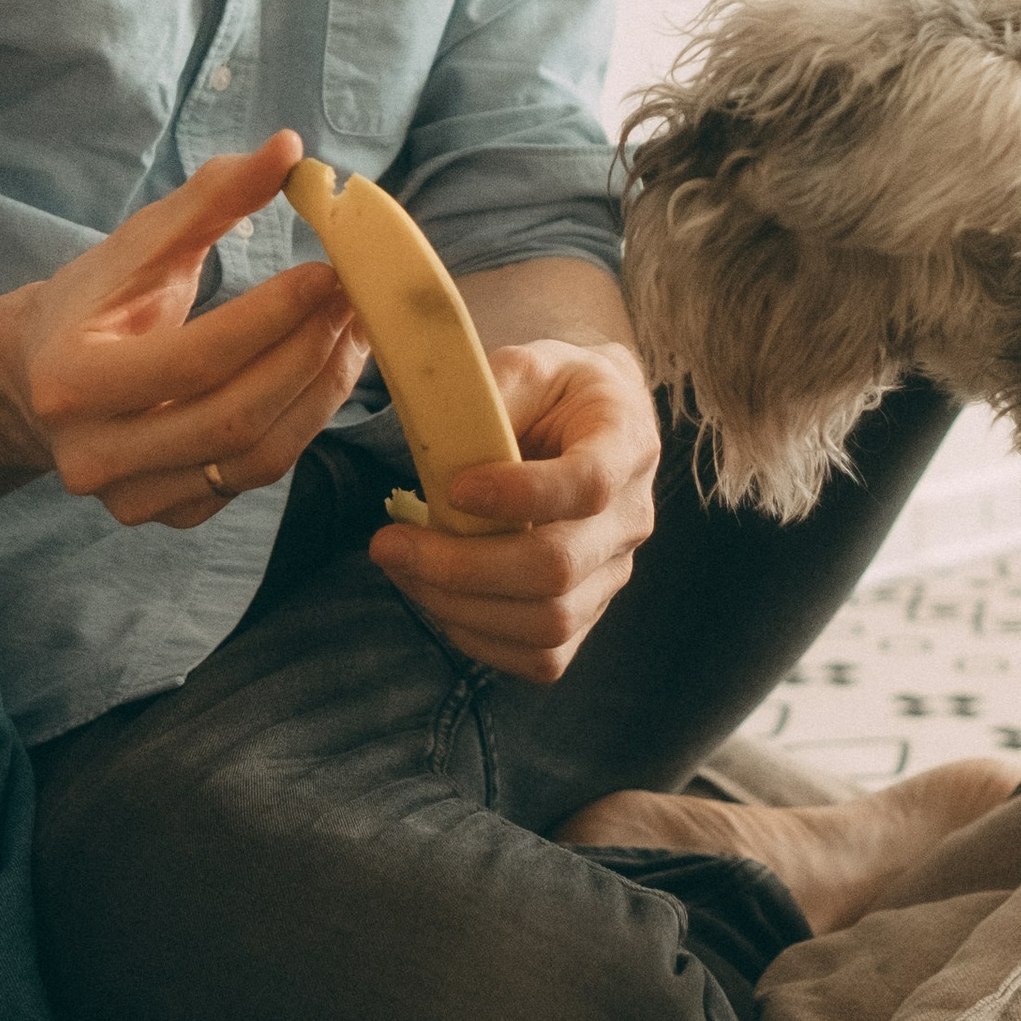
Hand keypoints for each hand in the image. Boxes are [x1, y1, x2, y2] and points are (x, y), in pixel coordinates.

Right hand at [20, 134, 369, 532]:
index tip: (329, 273)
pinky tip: (324, 372)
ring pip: (253, 459)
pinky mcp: (167, 515)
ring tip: (354, 333)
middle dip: (308, 355)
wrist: (36, 382)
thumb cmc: (92, 304)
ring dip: (320, 394)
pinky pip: (254, 478)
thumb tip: (289, 149)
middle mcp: (94, 455)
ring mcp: (130, 497)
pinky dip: (301, 424)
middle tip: (357, 300)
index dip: (271, 319)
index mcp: (71, 382)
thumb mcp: (137, 245)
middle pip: (231, 417)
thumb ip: (210, 199)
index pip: (193, 358)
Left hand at [367, 336, 660, 684]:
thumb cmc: (552, 391)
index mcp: (627, 442)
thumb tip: (436, 436)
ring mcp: (614, 574)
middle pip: (558, 569)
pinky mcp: (588, 613)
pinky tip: (434, 597)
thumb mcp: (526, 363)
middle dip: (462, 566)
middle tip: (388, 543)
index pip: (589, 484)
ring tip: (401, 566)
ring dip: (459, 605)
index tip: (454, 489)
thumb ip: (489, 391)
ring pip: (548, 623)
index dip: (521, 495)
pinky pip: (542, 657)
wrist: (588, 423)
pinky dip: (478, 638)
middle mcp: (632, 518)